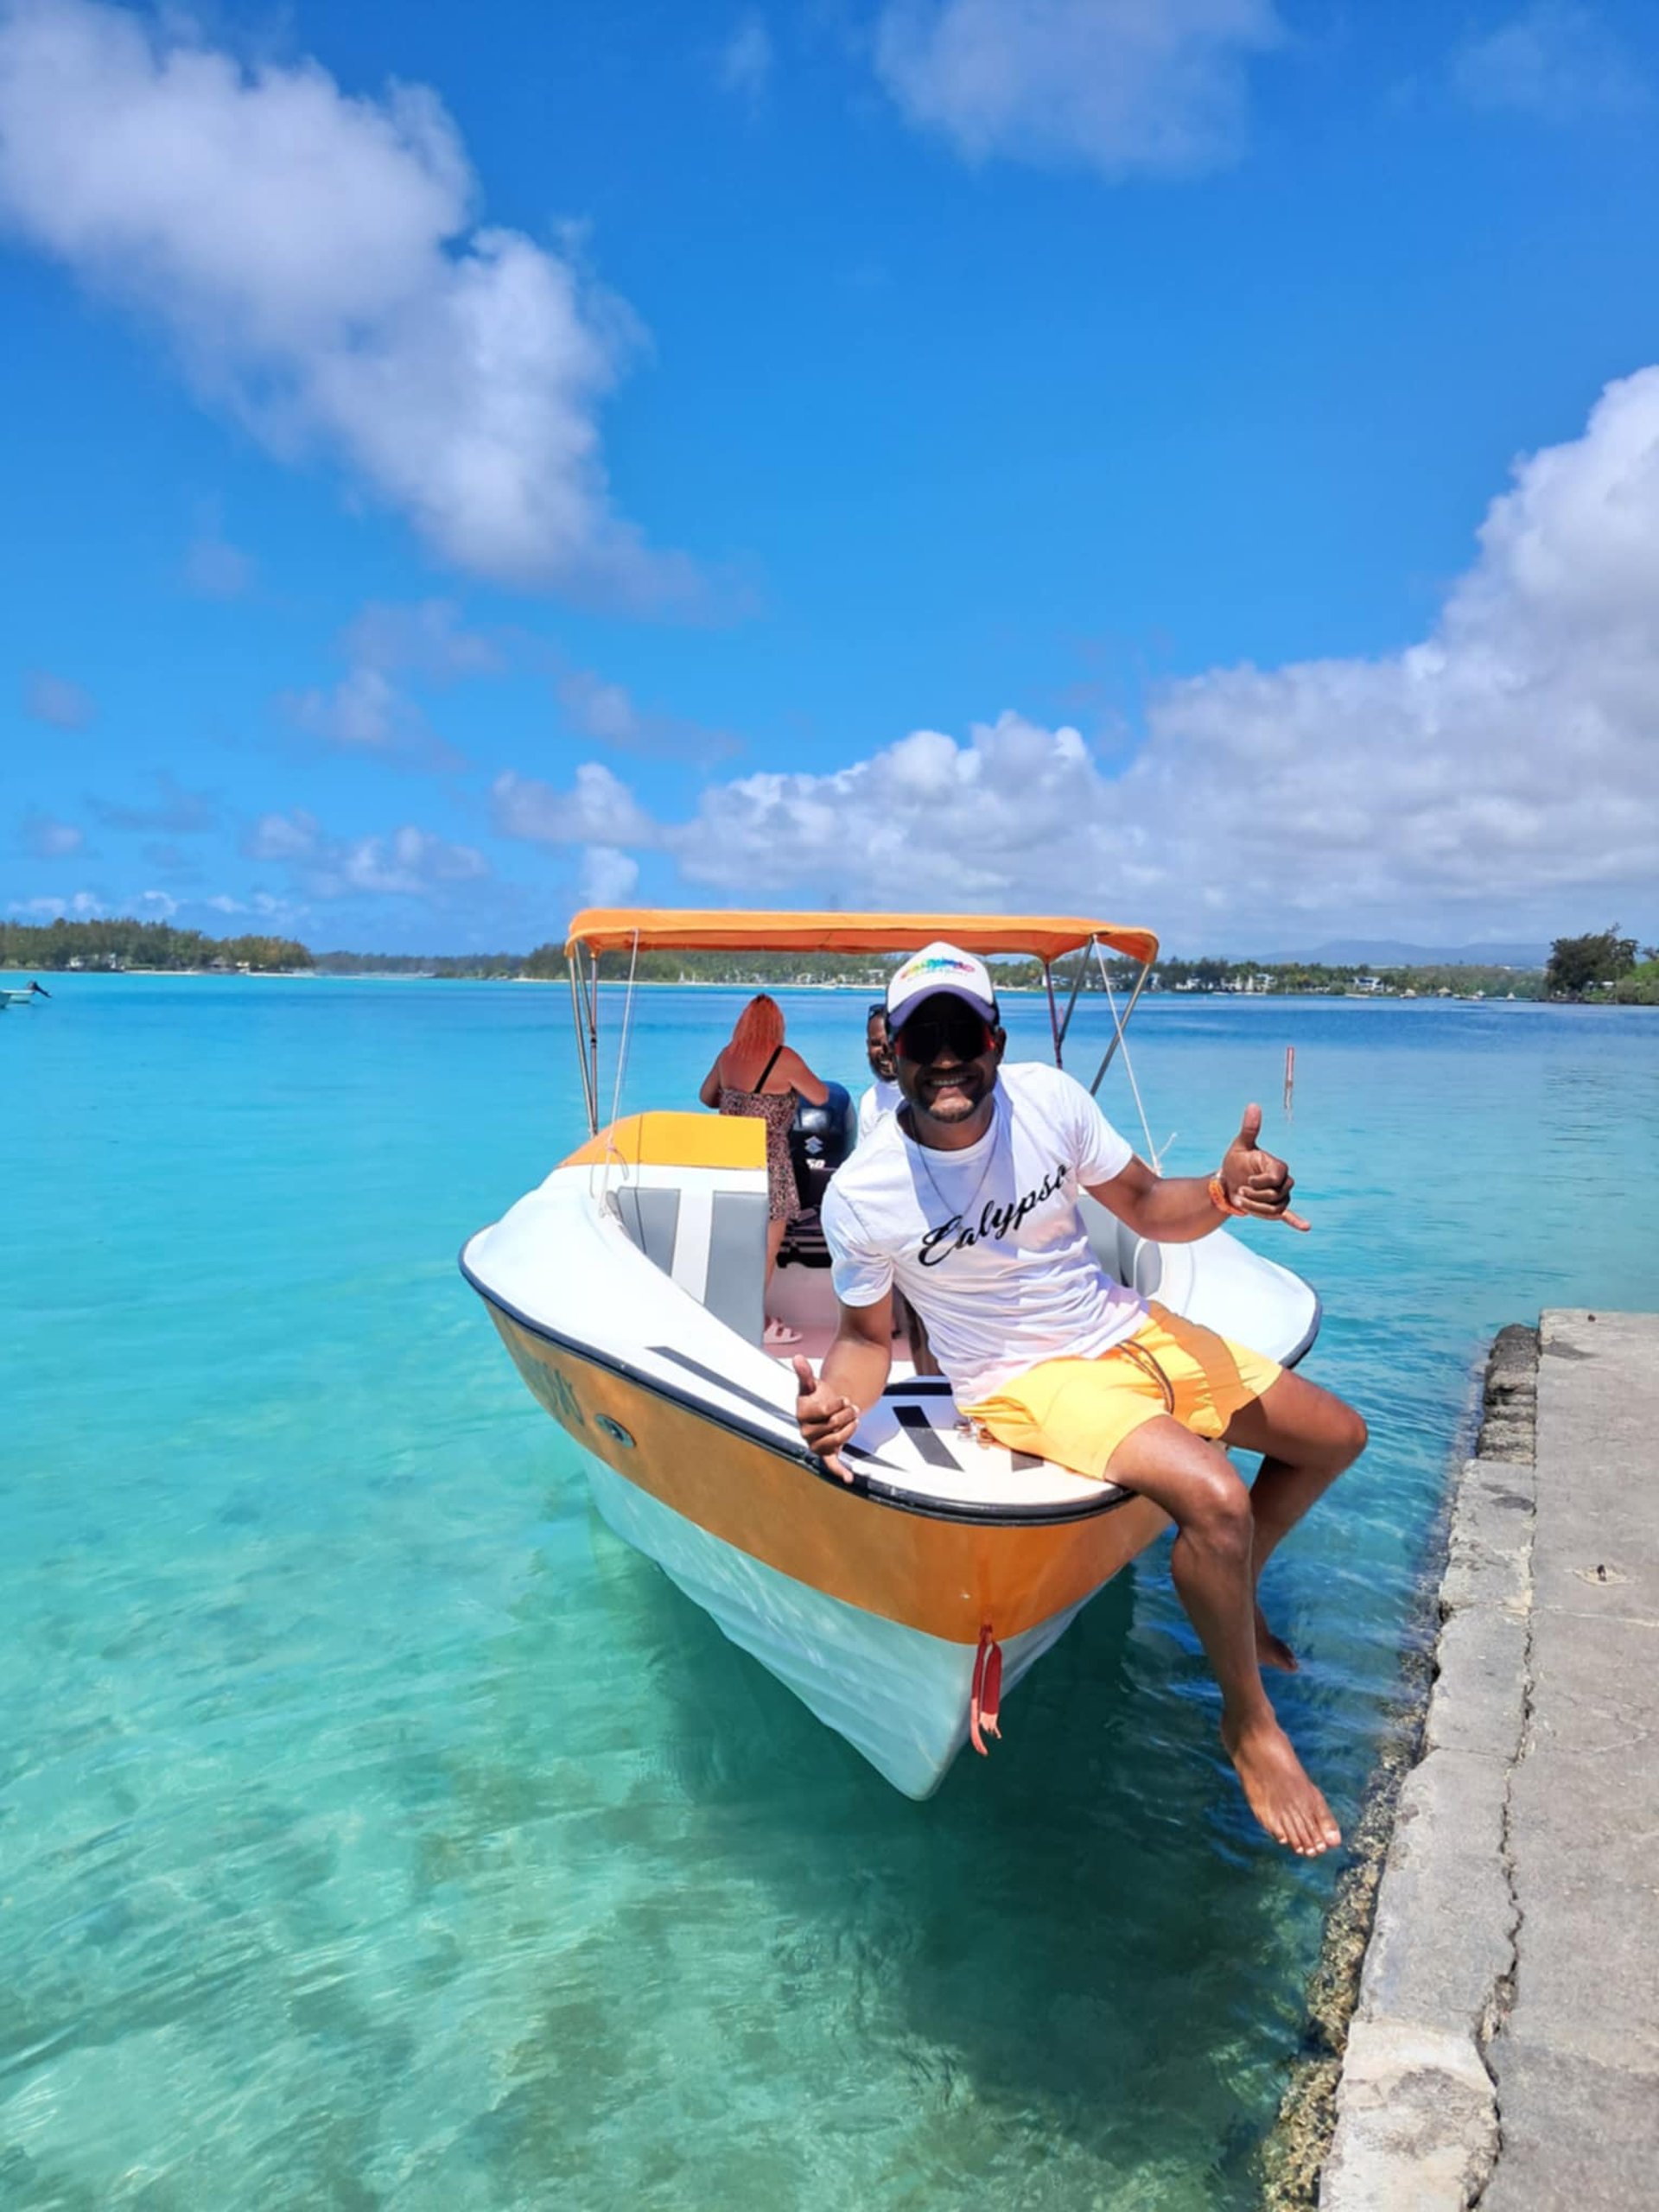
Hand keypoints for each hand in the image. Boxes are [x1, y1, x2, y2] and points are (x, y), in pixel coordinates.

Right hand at [793, 1355, 859, 1481]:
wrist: (823, 1410)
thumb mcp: (811, 1384)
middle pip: (833, 1425)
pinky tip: (849, 1478)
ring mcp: (815, 1444)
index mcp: (801, 1414)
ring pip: (838, 1439)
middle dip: (847, 1414)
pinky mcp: (826, 1453)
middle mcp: (806, 1432)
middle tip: (851, 1407)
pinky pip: (831, 1464)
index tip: (842, 1398)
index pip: (824, 1411)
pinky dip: (840, 1471)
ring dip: (850, 1428)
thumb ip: (805, 1373)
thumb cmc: (816, 1396)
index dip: (837, 1404)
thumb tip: (797, 1358)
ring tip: (853, 1420)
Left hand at [1221, 1103, 1309, 1230]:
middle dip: (1257, 1197)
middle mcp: (1282, 1181)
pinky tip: (1306, 1227)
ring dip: (1257, 1209)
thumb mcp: (1240, 1146)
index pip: (1277, 1178)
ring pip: (1276, 1208)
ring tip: (1242, 1202)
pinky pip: (1288, 1215)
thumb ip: (1249, 1128)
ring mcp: (1280, 1195)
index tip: (1246, 1182)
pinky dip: (1296, 1221)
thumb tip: (1253, 1105)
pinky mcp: (1274, 1208)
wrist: (1227, 1182)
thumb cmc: (1235, 1162)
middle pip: (1277, 1195)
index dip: (1261, 1183)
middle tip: (1240, 1193)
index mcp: (1276, 1166)